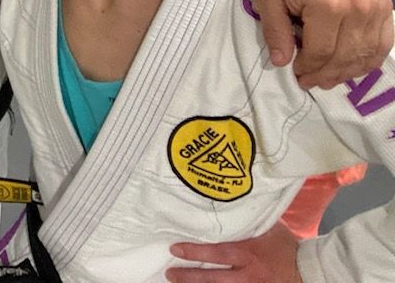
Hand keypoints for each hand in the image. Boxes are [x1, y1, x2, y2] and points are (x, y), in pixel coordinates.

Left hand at [165, 221, 302, 282]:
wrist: (311, 270)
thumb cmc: (287, 245)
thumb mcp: (267, 228)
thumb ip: (247, 221)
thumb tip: (228, 204)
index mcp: (248, 253)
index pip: (216, 252)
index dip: (195, 252)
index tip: (174, 249)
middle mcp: (247, 273)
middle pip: (213, 278)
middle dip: (189, 276)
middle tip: (169, 272)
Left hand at [254, 0, 392, 87]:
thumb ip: (275, 31)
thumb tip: (281, 62)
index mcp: (327, 5)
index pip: (321, 53)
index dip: (308, 68)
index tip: (296, 73)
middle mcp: (358, 7)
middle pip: (345, 57)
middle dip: (326, 74)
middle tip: (311, 80)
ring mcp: (375, 5)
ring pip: (367, 53)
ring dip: (348, 71)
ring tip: (329, 76)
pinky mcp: (384, 3)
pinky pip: (383, 41)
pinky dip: (369, 57)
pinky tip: (353, 64)